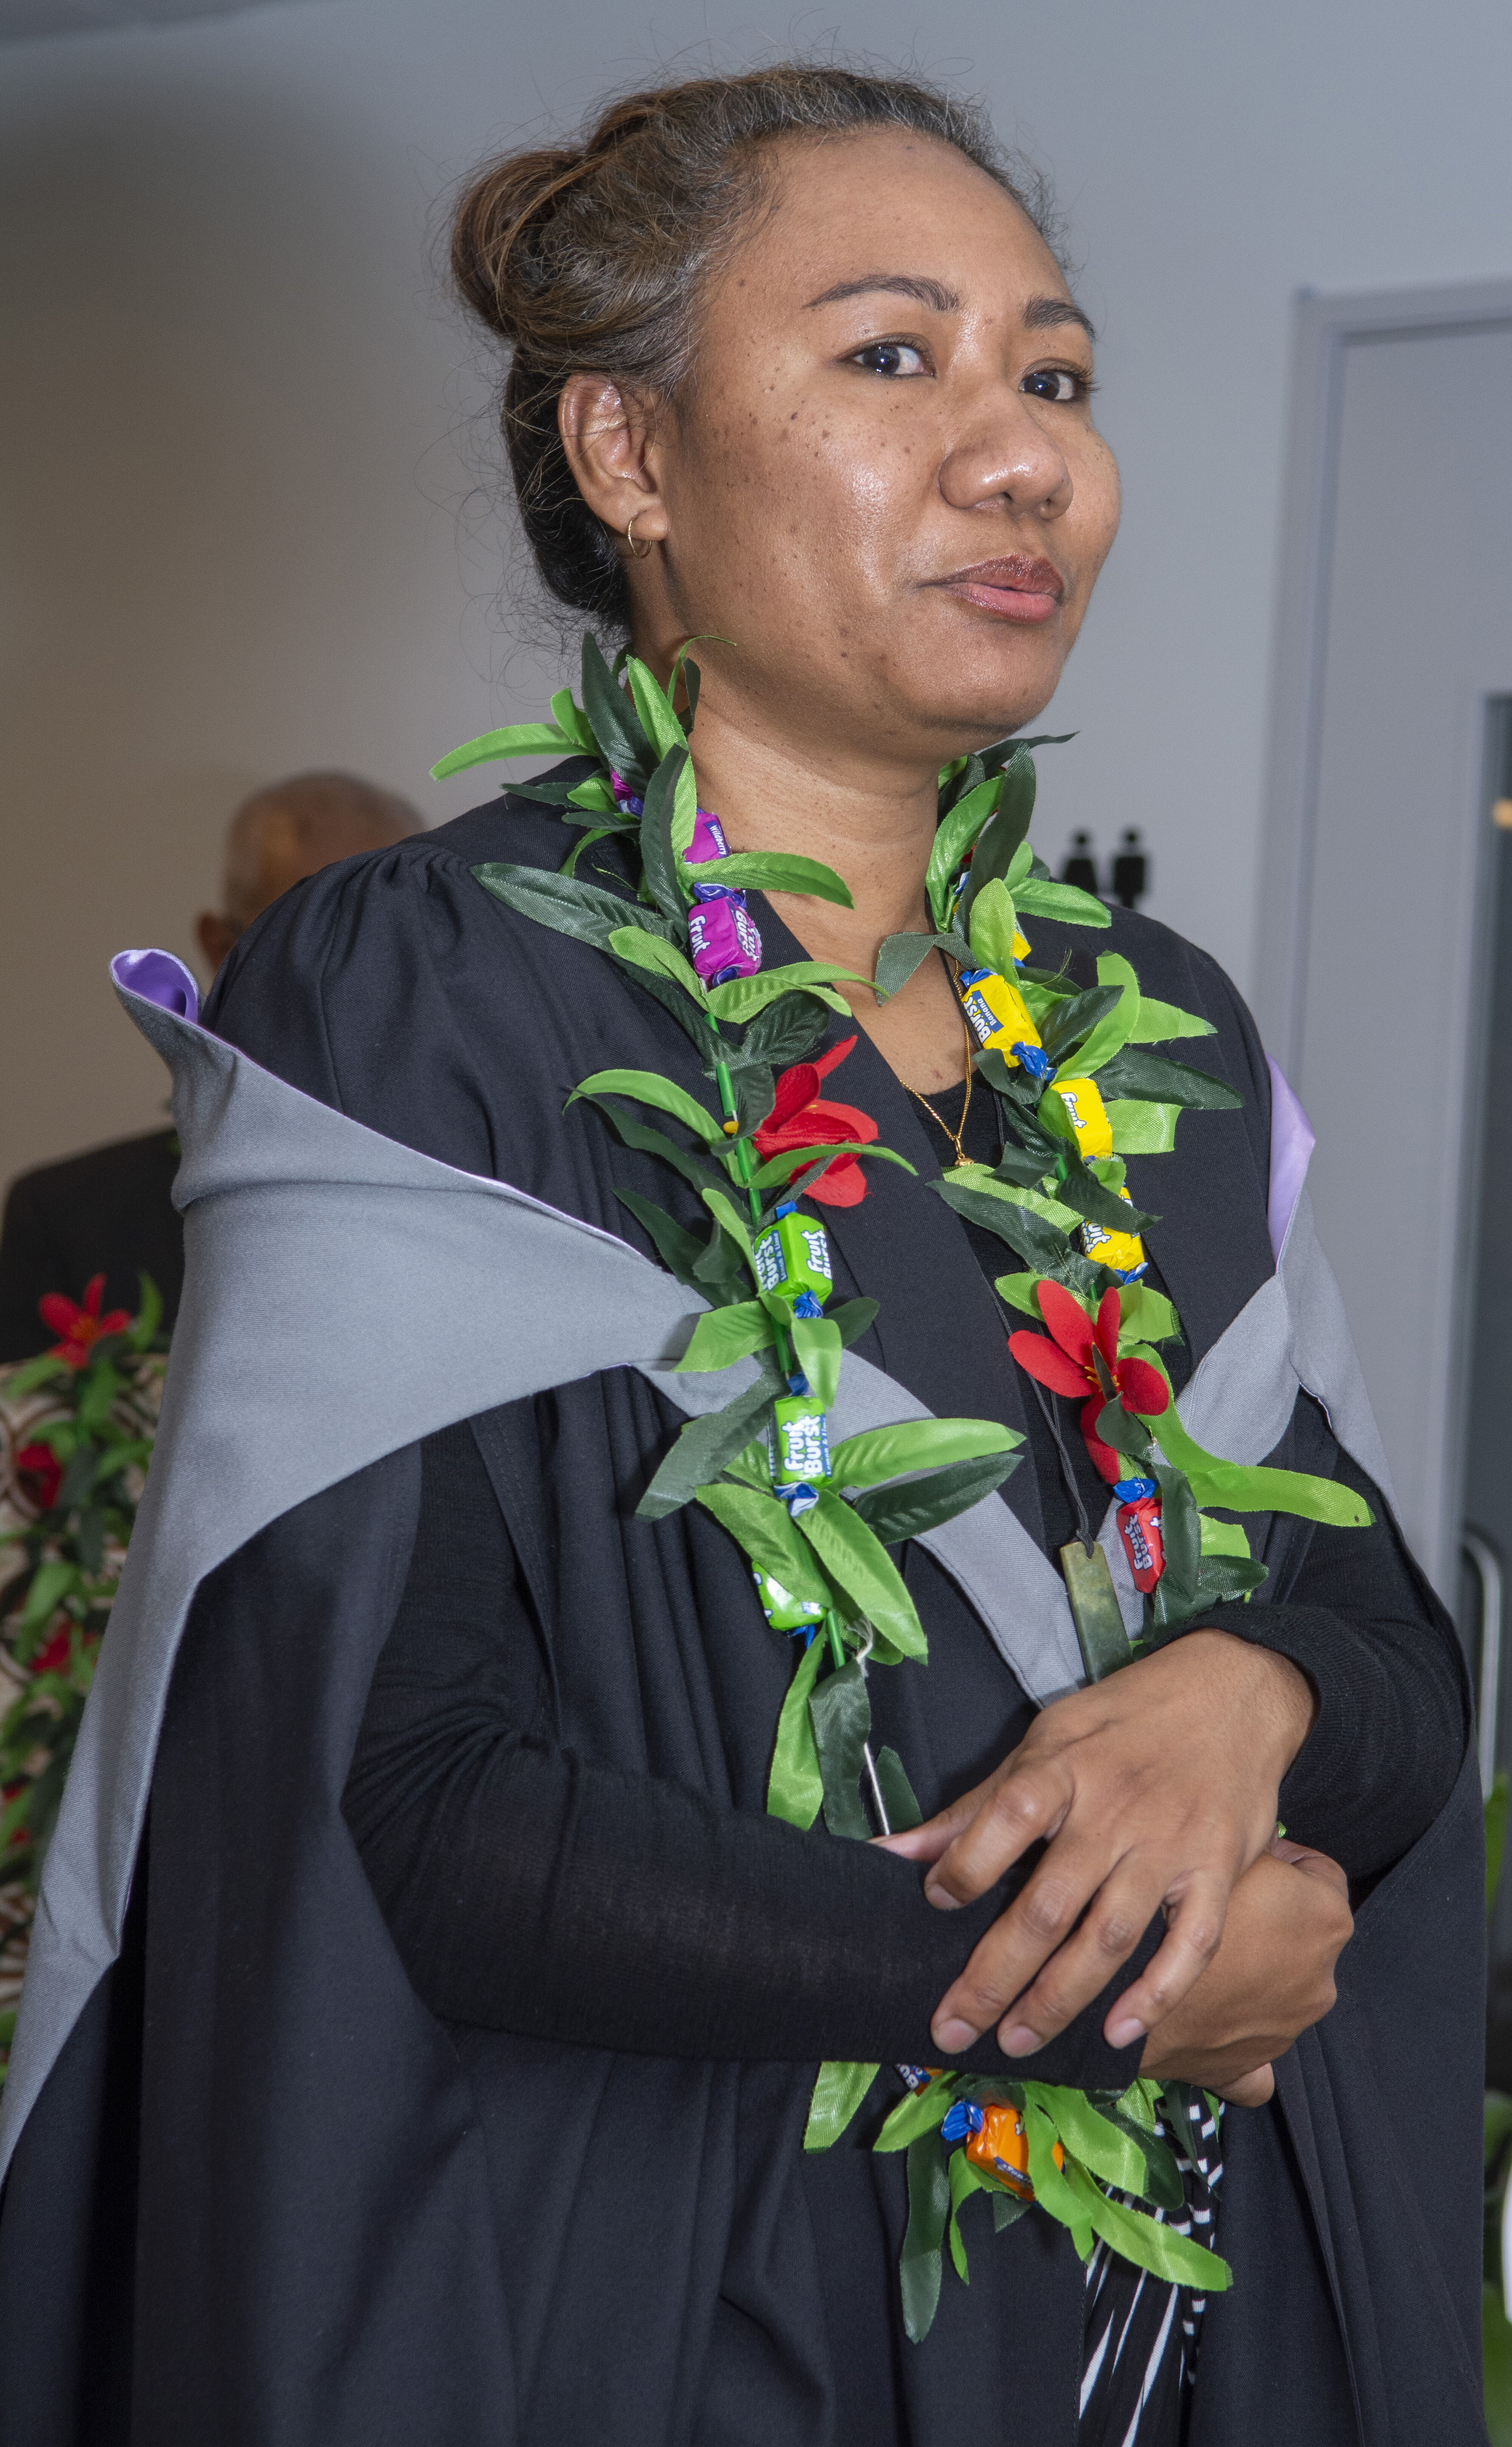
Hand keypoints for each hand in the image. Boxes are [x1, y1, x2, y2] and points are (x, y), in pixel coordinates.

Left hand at [873, 1630, 1315, 2057]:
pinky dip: (1157, 1994)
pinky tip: (1119, 2035)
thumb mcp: (1044, 1741)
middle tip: (952, 2029)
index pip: (1002, 1820)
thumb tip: (891, 1854)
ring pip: (1108, 1937)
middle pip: (1047, 1906)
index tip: (933, 1904)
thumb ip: (974, 1807)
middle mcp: (1115, 1811)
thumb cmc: (1124, 1720)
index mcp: (1062, 1768)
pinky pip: (1191, 1944)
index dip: (963, 1867)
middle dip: (993, 1978)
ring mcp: (1170, 1845)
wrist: (1235, 1692)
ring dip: (1057, 1999)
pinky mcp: (1219, 1870)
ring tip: (1017, 2042)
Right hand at [1139, 1837, 1352, 2103]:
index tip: (1247, 1860)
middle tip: (1218, 1904)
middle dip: (1268, 1917)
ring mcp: (1287, 2028)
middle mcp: (1321, 1978)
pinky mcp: (1249, 2065)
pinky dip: (1239, 2036)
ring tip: (1200, 1952)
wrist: (1116, 1991)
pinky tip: (1214, 2017)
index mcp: (1325, 1919)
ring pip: (1276, 1985)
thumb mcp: (1220, 1852)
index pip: (1319, 1871)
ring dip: (1251, 1970)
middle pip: (1300, 1931)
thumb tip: (1251, 1846)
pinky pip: (1254, 2056)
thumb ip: (1250, 1849)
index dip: (1282, 1858)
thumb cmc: (1174, 1909)